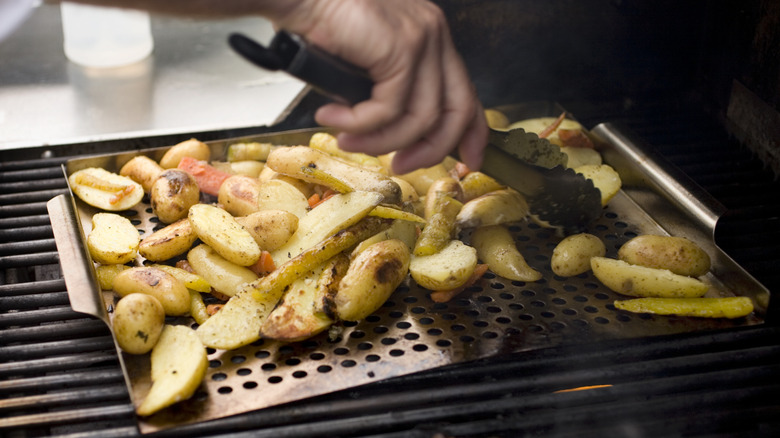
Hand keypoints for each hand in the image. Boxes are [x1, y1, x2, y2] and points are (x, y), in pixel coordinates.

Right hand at [275, 0, 487, 173]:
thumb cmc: (323, 27)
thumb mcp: (369, 67)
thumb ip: (390, 91)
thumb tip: (398, 137)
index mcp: (431, 37)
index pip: (467, 93)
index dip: (472, 133)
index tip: (467, 161)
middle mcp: (434, 35)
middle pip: (456, 111)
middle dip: (431, 150)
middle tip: (400, 166)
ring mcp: (423, 39)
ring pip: (420, 118)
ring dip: (381, 141)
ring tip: (348, 139)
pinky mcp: (402, 47)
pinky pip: (389, 109)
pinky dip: (360, 123)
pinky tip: (334, 117)